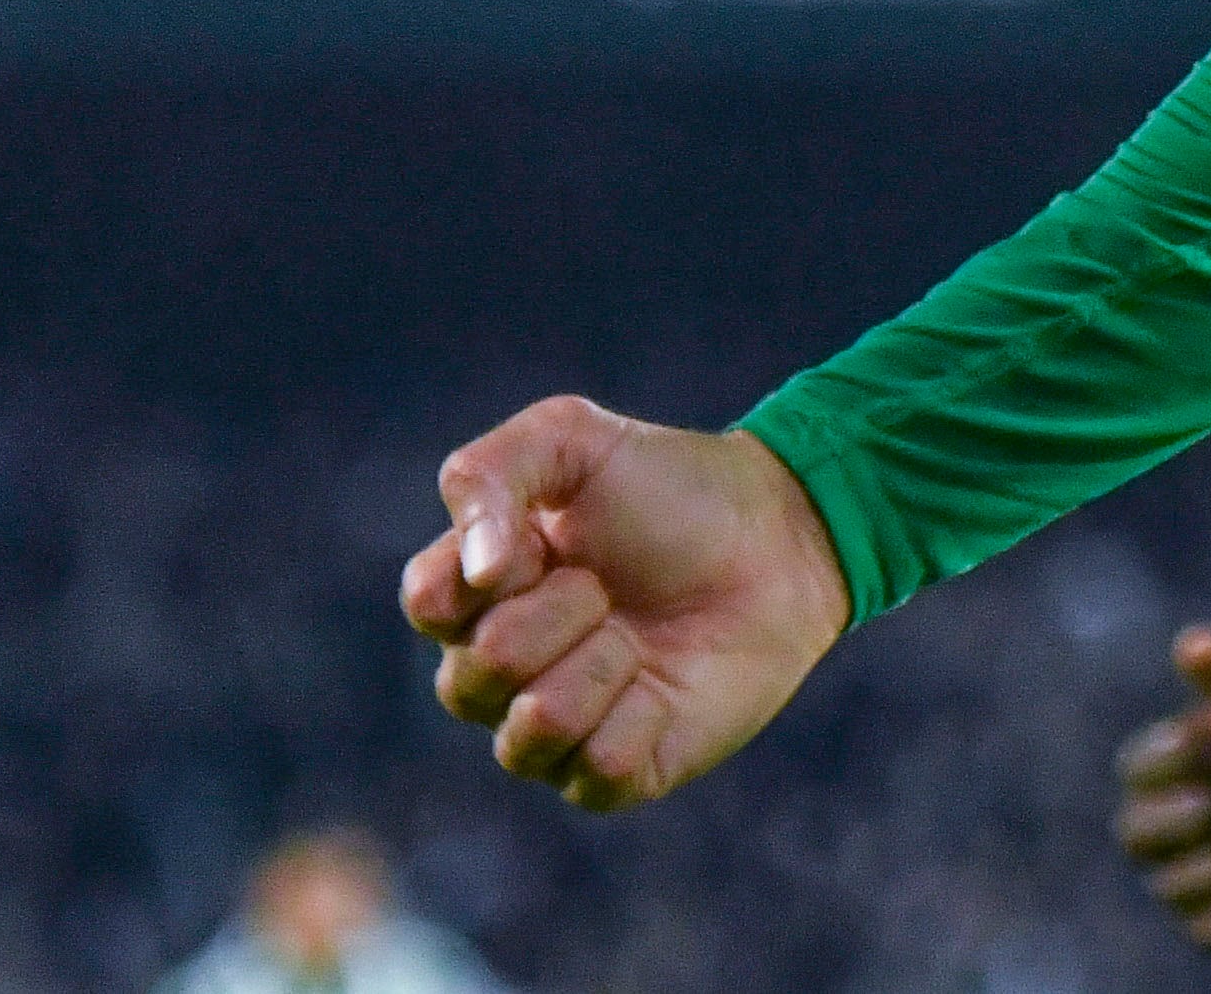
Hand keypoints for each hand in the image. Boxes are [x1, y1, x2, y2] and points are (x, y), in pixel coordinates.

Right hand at [397, 396, 851, 812]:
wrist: (782, 537)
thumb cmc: (674, 489)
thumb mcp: (573, 438)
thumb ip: (488, 475)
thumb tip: (476, 575)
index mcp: (479, 594)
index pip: (428, 604)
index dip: (489, 574)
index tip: (544, 541)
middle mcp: (501, 671)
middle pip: (469, 678)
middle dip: (555, 616)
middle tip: (607, 586)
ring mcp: (555, 730)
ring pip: (531, 731)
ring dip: (600, 666)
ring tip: (638, 633)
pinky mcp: (617, 772)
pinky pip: (598, 767)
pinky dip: (641, 714)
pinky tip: (665, 684)